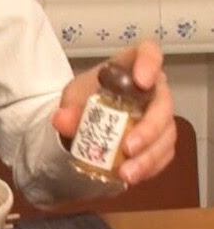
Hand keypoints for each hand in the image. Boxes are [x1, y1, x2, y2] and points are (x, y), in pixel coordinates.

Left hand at [51, 39, 175, 185]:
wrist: (83, 120)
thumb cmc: (83, 98)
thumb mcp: (71, 98)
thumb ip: (68, 108)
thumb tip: (61, 120)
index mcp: (129, 66)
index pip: (149, 52)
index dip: (151, 63)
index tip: (142, 81)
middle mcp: (152, 88)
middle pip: (163, 103)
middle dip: (149, 128)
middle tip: (128, 147)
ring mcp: (159, 115)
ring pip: (167, 134)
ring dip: (149, 156)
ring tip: (127, 173)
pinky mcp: (161, 140)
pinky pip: (163, 154)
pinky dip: (149, 167)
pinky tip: (132, 176)